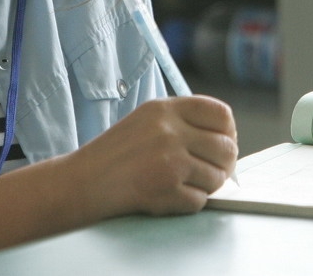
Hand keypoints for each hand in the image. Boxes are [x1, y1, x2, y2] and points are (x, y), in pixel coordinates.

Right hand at [72, 96, 237, 219]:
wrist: (84, 181)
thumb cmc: (117, 153)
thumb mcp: (147, 120)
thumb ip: (183, 121)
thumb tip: (225, 138)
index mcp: (166, 109)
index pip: (221, 114)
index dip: (228, 131)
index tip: (224, 142)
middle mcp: (170, 131)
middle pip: (226, 148)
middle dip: (224, 164)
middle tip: (214, 170)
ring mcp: (170, 161)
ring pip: (217, 177)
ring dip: (207, 185)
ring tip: (186, 183)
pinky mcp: (166, 190)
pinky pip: (200, 201)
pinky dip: (189, 202)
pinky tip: (170, 196)